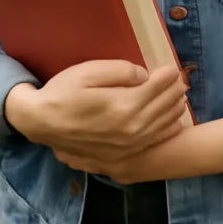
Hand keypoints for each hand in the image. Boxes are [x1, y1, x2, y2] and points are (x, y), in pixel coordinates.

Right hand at [5, 60, 188, 161]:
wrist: (41, 123)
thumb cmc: (63, 92)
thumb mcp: (88, 72)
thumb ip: (119, 71)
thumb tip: (144, 75)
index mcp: (122, 105)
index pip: (155, 88)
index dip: (167, 76)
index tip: (173, 67)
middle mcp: (130, 129)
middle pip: (162, 107)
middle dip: (174, 91)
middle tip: (181, 79)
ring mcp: (127, 145)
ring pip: (161, 126)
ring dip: (174, 109)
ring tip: (180, 96)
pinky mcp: (122, 156)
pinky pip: (152, 143)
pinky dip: (167, 131)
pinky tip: (173, 123)